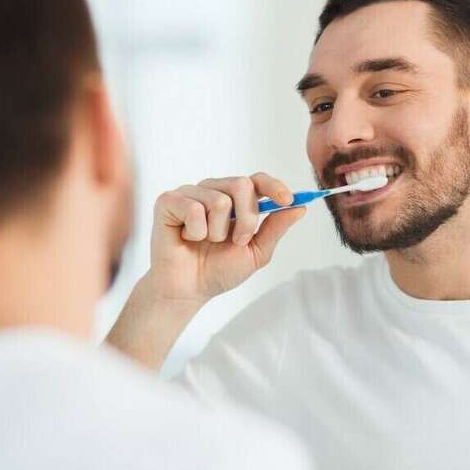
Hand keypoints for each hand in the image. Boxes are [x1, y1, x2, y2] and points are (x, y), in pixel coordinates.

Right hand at [143, 172, 304, 303]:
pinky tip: (188, 238)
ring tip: (206, 242)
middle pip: (242, 184)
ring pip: (219, 200)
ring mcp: (190, 193)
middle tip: (237, 241)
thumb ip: (275, 229)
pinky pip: (193, 209)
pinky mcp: (169, 201)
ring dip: (218, 232)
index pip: (258, 180)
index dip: (274, 186)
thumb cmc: (218, 270)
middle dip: (247, 219)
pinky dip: (195, 231)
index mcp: (235, 200)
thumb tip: (301, 208)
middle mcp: (214, 190)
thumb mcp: (256, 252)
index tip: (287, 201)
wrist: (188, 290)